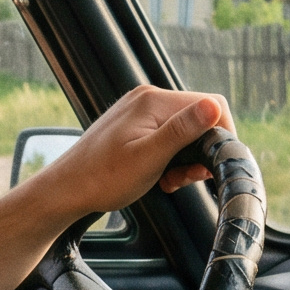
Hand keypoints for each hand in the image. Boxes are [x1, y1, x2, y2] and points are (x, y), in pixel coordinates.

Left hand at [22, 84, 230, 222]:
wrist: (67, 190)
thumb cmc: (102, 178)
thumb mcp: (149, 158)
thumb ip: (183, 131)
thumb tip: (214, 106)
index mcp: (153, 101)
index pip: (211, 104)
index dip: (221, 134)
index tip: (215, 163)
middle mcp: (147, 99)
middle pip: (198, 118)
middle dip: (200, 150)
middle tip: (186, 178)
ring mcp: (140, 111)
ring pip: (184, 130)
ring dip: (185, 158)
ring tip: (169, 180)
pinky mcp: (135, 125)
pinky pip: (167, 136)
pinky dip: (170, 157)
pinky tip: (159, 176)